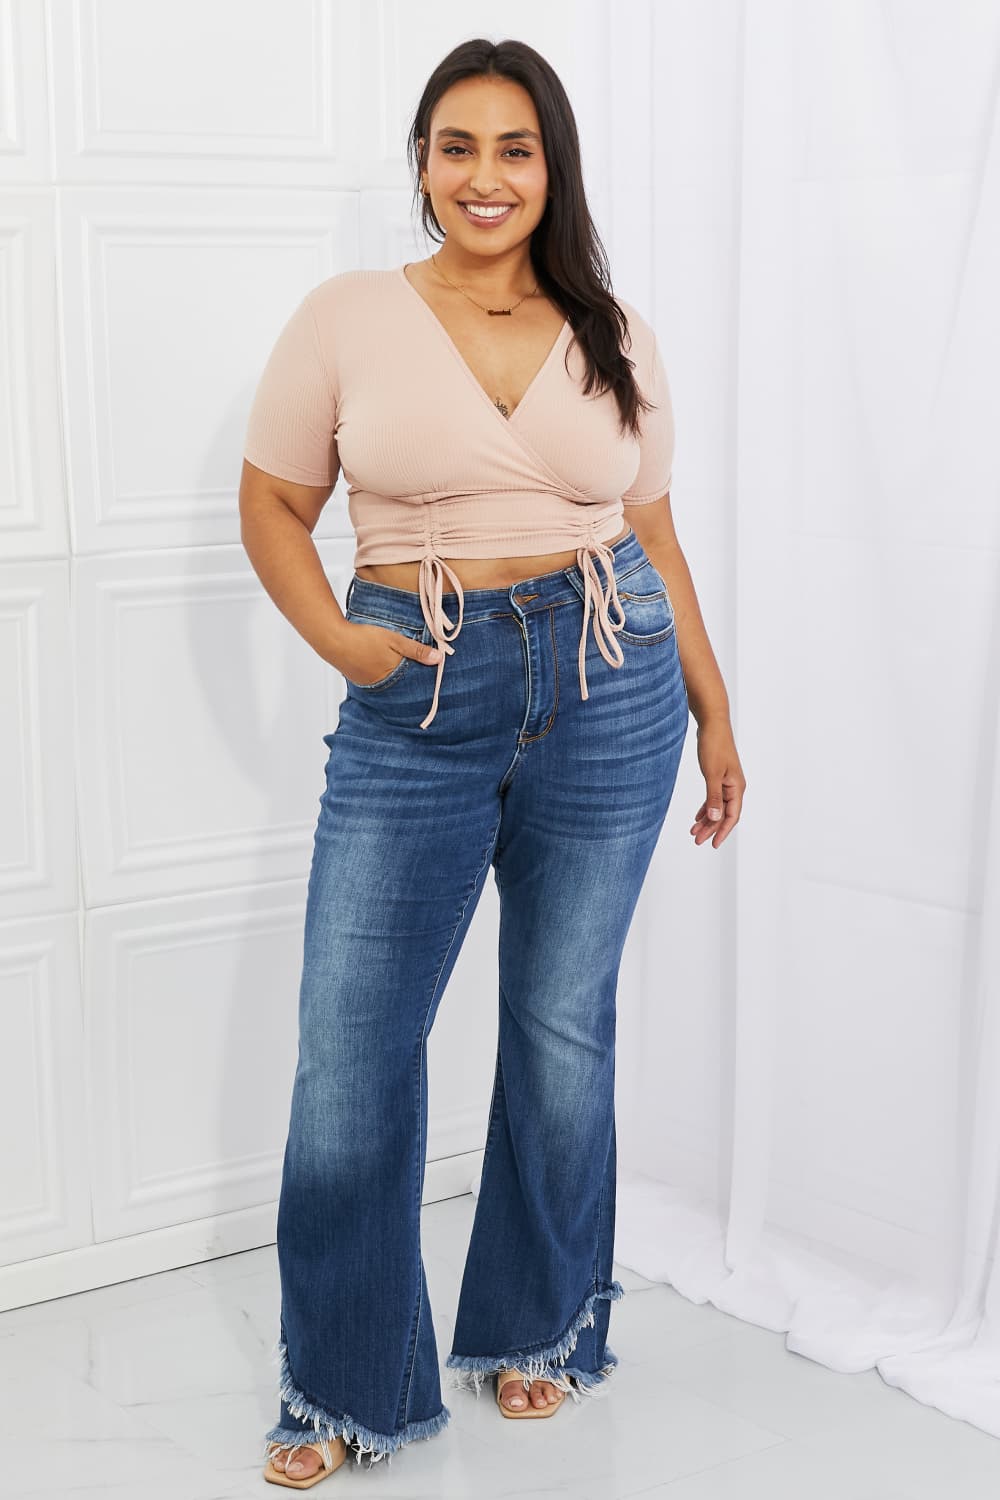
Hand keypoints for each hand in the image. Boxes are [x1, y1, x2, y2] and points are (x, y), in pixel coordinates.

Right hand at [332, 621, 442, 687]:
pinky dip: (378, 671)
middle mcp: (381, 684)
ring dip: (392, 673)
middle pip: (400, 682)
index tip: (429, 673)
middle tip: (412, 669)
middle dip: (407, 676)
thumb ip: (416, 650)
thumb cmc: (364, 638)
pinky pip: (374, 677)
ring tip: (393, 662)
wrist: (332, 639)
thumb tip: (439, 659)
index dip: (421, 675)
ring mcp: (368, 683)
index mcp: (392, 676)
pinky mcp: (357, 678)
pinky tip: (378, 661)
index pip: (413, 680)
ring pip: (386, 679)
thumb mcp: (395, 640)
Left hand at [690, 719, 745, 847]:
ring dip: (707, 820)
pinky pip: (714, 797)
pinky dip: (706, 807)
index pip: (731, 816)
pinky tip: (697, 816)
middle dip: (711, 828)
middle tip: (696, 841)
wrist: (713, 723)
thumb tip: (715, 818)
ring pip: (718, 807)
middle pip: (724, 814)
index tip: (712, 844)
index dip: (722, 831)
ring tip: (694, 832)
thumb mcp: (712, 774)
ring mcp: (727, 781)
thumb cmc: (714, 746)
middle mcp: (734, 787)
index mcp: (736, 787)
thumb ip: (713, 797)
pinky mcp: (719, 776)